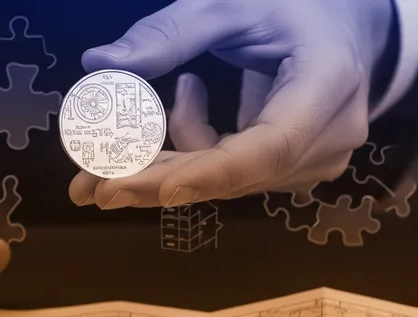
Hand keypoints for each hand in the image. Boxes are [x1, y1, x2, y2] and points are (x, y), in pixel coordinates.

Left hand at [70, 0, 393, 207]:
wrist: (344, 29)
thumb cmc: (293, 9)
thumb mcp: (232, 5)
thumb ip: (170, 33)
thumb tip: (100, 62)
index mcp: (326, 87)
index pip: (266, 147)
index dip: (199, 172)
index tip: (132, 186)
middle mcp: (326, 139)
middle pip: (230, 175)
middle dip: (151, 180)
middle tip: (84, 187)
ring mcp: (310, 162)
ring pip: (221, 177)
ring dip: (164, 159)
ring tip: (135, 114)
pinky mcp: (288, 169)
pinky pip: (226, 170)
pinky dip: (191, 146)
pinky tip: (187, 96)